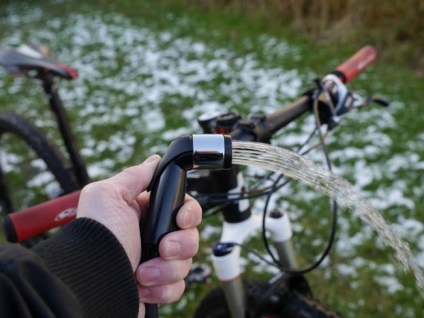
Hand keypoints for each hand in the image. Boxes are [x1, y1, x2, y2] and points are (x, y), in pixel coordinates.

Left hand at [76, 155, 201, 316]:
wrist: (89, 285)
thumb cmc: (96, 240)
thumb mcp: (107, 196)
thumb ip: (133, 176)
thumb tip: (154, 161)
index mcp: (144, 213)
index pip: (182, 207)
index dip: (188, 213)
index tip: (181, 219)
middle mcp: (152, 236)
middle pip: (190, 235)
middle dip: (181, 243)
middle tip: (163, 248)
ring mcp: (156, 262)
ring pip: (186, 262)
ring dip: (167, 268)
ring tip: (143, 272)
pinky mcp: (157, 286)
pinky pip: (178, 286)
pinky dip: (162, 288)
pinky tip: (142, 285)